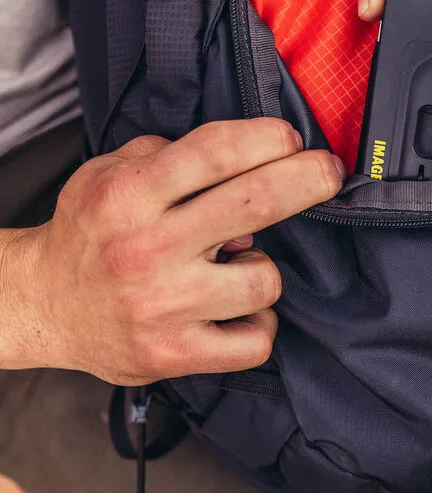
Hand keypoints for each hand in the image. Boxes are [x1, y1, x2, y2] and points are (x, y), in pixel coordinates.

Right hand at [0, 120, 343, 384]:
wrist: (42, 306)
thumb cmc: (89, 233)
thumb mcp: (109, 172)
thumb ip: (169, 155)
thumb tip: (243, 155)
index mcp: (130, 195)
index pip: (217, 152)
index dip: (268, 138)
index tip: (292, 137)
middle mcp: (148, 249)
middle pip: (257, 203)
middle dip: (309, 178)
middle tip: (328, 171)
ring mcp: (164, 307)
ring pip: (265, 278)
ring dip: (264, 266)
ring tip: (237, 264)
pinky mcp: (174, 355)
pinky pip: (256, 340)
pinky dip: (258, 323)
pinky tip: (239, 310)